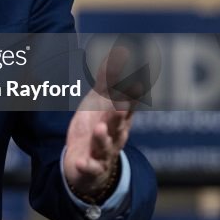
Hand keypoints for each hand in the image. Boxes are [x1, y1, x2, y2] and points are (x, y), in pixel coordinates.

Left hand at [63, 46, 135, 199]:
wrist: (88, 167)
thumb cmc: (98, 129)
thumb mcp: (102, 102)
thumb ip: (110, 79)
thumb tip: (121, 51)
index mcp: (119, 120)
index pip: (127, 106)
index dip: (131, 96)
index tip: (136, 83)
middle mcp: (115, 136)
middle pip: (117, 124)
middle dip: (119, 114)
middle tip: (121, 103)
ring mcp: (103, 153)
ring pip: (104, 145)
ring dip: (102, 138)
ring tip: (99, 129)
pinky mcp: (90, 168)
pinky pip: (89, 168)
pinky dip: (87, 166)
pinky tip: (82, 162)